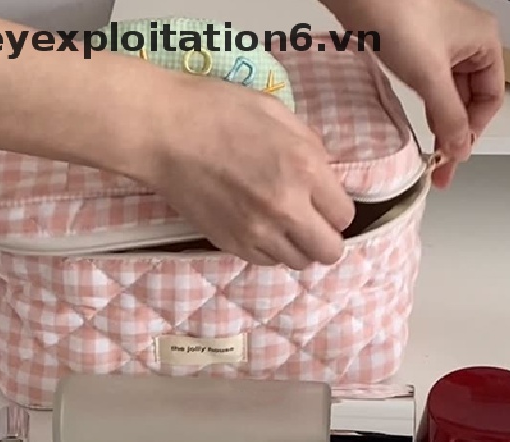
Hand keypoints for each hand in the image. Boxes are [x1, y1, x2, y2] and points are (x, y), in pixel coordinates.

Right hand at [143, 73, 354, 268]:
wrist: (164, 132)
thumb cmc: (219, 111)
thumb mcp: (277, 113)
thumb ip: (310, 147)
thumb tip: (325, 177)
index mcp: (305, 169)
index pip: (345, 216)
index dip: (335, 207)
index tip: (322, 199)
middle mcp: (286, 208)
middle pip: (329, 252)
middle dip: (325, 237)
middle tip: (310, 221)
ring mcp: (258, 232)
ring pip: (298, 262)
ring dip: (296, 245)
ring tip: (280, 223)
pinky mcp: (233, 245)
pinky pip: (267, 262)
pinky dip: (269, 249)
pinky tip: (258, 227)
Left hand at [324, 0, 504, 186]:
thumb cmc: (400, 19)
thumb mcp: (430, 76)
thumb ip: (449, 117)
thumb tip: (460, 150)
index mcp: (485, 42)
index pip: (490, 98)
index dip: (474, 130)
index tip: (455, 156)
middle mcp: (469, 42)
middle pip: (471, 100)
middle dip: (457, 133)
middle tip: (442, 168)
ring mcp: (444, 45)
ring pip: (451, 96)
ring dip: (442, 125)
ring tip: (432, 157)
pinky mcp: (420, 48)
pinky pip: (432, 87)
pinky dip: (429, 109)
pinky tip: (422, 128)